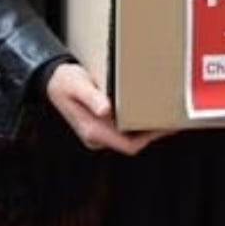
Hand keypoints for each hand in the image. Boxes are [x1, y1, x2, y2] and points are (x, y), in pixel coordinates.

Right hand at [44, 63, 166, 156]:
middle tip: (173, 118)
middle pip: (132, 143)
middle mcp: (96, 137)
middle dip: (152, 133)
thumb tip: (106, 110)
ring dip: (146, 129)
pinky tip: (148, 111)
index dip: (149, 138)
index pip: (128, 144)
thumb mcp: (77, 85)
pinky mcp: (101, 127)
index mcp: (92, 130)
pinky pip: (124, 131)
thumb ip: (91, 98)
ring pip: (128, 138)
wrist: (51, 81)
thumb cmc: (65, 81)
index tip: (165, 127)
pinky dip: (137, 123)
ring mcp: (98, 134)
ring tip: (164, 114)